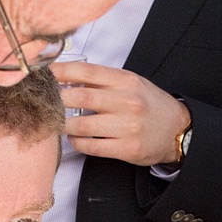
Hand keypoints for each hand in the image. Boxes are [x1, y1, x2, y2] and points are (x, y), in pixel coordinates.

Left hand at [55, 60, 191, 166]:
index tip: (44, 75)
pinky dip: (77, 143)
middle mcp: (127, 101)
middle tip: (45, 102)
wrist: (178, 130)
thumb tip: (67, 79)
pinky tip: (75, 138)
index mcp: (126, 81)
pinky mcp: (126, 148)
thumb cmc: (149, 105)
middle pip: (79, 97)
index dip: (60, 72)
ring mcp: (127, 127)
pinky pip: (91, 146)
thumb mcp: (131, 83)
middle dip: (56, 100)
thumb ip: (103, 80)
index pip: (86, 72)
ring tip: (58, 122)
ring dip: (63, 125)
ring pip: (81, 125)